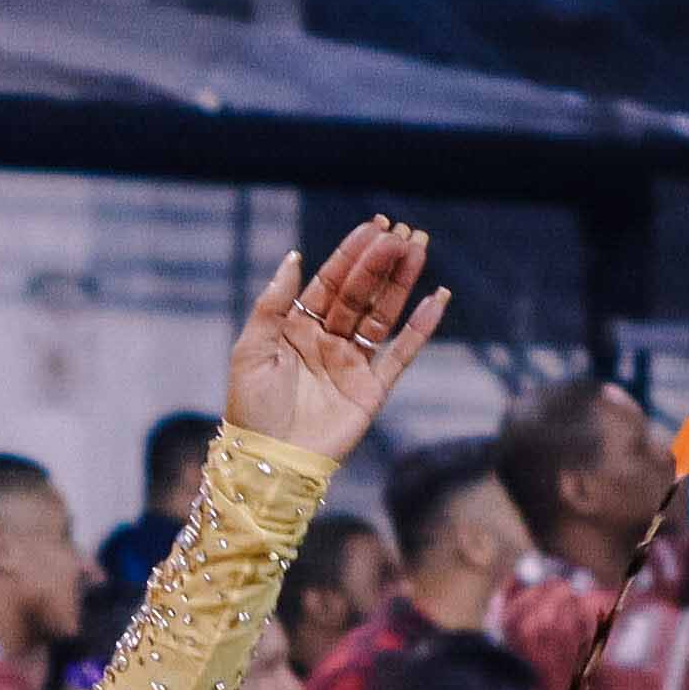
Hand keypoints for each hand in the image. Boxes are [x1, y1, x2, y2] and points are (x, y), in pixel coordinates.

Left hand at [221, 219, 446, 460]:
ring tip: (419, 250)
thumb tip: (295, 256)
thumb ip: (273, 304)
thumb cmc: (251, 410)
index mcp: (296, 329)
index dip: (351, 255)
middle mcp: (327, 342)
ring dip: (401, 283)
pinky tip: (437, 299)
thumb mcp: (252, 349)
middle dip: (380, 263)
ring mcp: (352, 365)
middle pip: (360, 294)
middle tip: (402, 234)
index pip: (330, 283)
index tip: (373, 227)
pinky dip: (421, 329)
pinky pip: (402, 354)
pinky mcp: (372, 391)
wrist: (268, 462)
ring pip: (383, 315)